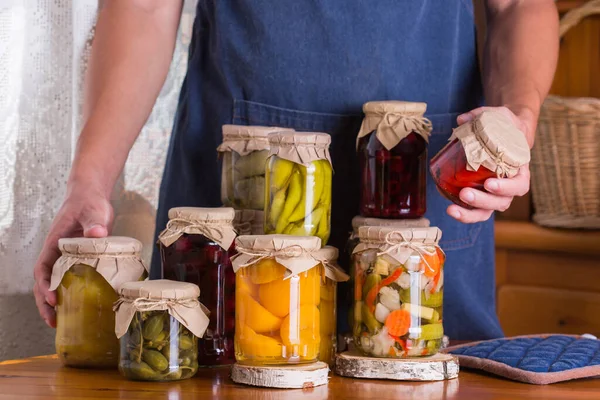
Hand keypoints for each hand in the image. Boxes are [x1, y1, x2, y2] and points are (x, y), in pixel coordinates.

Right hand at [33, 184, 112, 327]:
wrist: (92, 196)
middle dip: (45, 302)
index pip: (43, 267)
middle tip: (52, 322)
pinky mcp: (78, 260)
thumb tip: (96, 233)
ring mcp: (66, 257)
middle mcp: (56, 252)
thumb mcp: (93, 211)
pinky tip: (77, 307)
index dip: (44, 285)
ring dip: (54, 303)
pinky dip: (70, 293)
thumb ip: (94, 222)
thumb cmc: (89, 202)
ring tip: (59, 323)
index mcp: (55, 242)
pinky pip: (69, 279)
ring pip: (54, 283)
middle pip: (44, 281)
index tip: (52, 298)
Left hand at [447, 106, 534, 222]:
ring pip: (487, 211)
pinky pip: (475, 210)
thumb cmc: (505, 126)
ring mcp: (495, 194)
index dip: (507, 188)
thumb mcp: (499, 115)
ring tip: (452, 209)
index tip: (490, 183)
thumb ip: (482, 115)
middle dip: (483, 201)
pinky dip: (463, 212)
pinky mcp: (481, 196)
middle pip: (501, 202)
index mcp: (520, 169)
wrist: (505, 133)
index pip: (520, 185)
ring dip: (470, 213)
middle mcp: (510, 186)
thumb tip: (461, 120)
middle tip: (465, 194)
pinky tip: (449, 208)